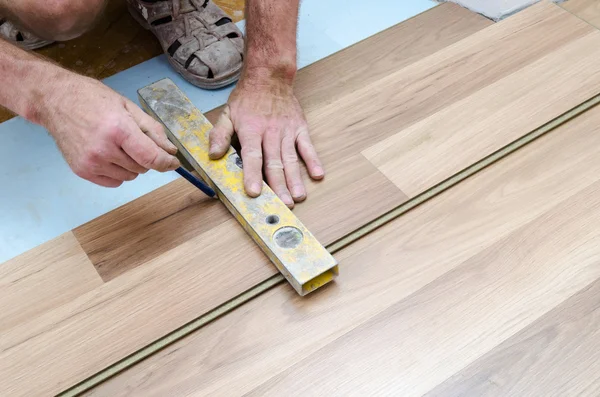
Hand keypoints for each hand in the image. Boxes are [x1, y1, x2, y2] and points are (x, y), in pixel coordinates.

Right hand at [39, 72, 179, 186]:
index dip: (166, 163)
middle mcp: (103, 149)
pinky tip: (108, 154)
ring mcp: (91, 162)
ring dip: (131, 165)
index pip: (151, 157)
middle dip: (145, 157)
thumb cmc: (93, 99)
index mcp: (118, 129)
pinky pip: (114, 182)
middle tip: (132, 139)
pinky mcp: (82, 171)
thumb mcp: (128, 107)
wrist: (55, 101)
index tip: (174, 163)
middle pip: (142, 168)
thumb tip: (170, 151)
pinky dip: (118, 172)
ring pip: (130, 176)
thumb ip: (152, 130)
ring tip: (117, 145)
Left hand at [209, 75, 323, 207]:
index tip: (254, 192)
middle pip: (274, 163)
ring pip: (291, 159)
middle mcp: (270, 132)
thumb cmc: (247, 99)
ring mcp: (287, 131)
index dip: (252, 175)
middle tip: (282, 204)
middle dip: (279, 185)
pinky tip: (318, 175)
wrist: (269, 76)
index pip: (252, 156)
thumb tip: (213, 155)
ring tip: (298, 196)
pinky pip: (307, 146)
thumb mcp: (227, 114)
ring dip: (295, 179)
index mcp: (251, 130)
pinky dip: (313, 160)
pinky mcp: (299, 128)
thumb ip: (219, 135)